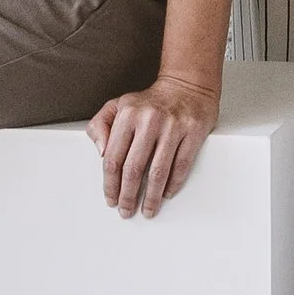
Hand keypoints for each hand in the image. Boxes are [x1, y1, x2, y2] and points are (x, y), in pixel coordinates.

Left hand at [88, 72, 218, 218]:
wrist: (187, 84)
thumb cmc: (152, 100)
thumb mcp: (118, 105)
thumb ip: (100, 125)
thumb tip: (101, 151)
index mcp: (127, 115)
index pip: (113, 158)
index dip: (110, 184)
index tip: (111, 198)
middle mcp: (149, 120)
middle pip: (134, 168)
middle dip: (128, 195)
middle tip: (126, 210)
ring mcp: (173, 126)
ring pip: (158, 171)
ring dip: (151, 196)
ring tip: (147, 209)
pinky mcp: (193, 131)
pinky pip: (181, 165)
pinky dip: (173, 184)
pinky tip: (167, 193)